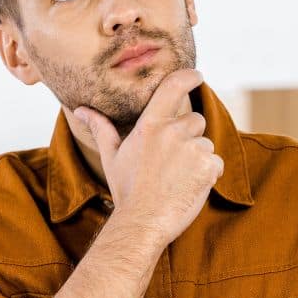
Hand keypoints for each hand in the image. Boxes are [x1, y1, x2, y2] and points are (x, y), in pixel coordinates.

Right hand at [73, 68, 222, 246]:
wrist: (143, 222)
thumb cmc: (126, 190)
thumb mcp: (112, 157)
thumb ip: (101, 128)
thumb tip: (81, 110)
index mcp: (150, 125)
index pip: (172, 87)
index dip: (188, 77)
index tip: (197, 75)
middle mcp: (173, 132)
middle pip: (195, 120)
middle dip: (188, 136)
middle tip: (171, 161)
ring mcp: (193, 148)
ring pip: (205, 144)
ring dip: (197, 158)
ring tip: (177, 178)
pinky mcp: (208, 166)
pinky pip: (216, 163)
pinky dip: (208, 174)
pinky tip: (189, 186)